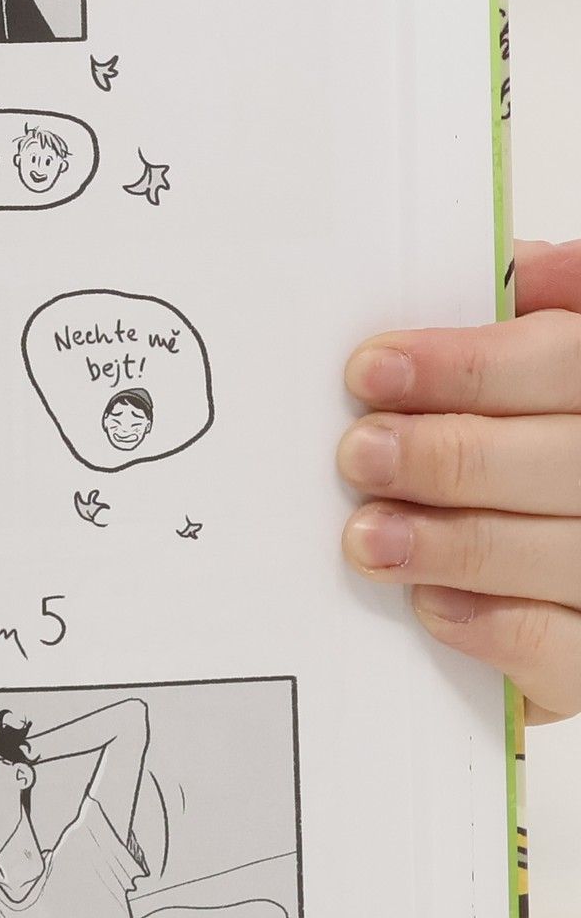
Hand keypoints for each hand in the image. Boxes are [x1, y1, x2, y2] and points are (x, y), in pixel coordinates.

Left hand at [339, 239, 580, 721]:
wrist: (562, 566)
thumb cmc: (539, 444)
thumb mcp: (545, 367)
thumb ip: (543, 317)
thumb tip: (517, 268)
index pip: (566, 362)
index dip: (468, 366)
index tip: (371, 369)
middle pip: (563, 461)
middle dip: (450, 455)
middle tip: (359, 454)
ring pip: (559, 554)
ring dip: (452, 544)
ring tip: (367, 537)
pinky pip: (560, 648)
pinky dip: (492, 627)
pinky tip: (429, 605)